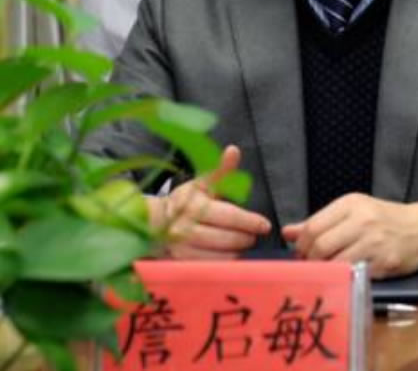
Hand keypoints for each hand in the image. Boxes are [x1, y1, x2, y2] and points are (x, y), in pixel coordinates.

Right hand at [148, 145, 271, 258]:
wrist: (152, 224)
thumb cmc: (185, 202)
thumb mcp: (202, 184)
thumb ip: (222, 170)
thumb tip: (234, 150)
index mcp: (194, 205)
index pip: (229, 216)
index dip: (250, 221)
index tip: (265, 225)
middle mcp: (186, 227)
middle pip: (227, 239)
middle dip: (246, 237)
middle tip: (253, 235)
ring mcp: (182, 248)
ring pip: (221, 256)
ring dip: (237, 251)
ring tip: (242, 243)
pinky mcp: (181, 264)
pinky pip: (211, 267)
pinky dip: (224, 262)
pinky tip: (229, 255)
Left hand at [281, 194, 417, 277]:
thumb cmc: (383, 220)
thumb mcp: (352, 212)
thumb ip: (320, 221)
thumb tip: (287, 232)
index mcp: (351, 203)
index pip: (313, 226)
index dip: (301, 245)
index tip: (301, 254)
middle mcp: (362, 220)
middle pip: (320, 246)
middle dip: (309, 260)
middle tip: (311, 266)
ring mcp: (374, 242)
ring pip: (334, 262)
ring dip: (325, 271)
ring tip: (326, 271)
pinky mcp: (385, 262)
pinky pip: (354, 274)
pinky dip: (344, 277)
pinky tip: (345, 275)